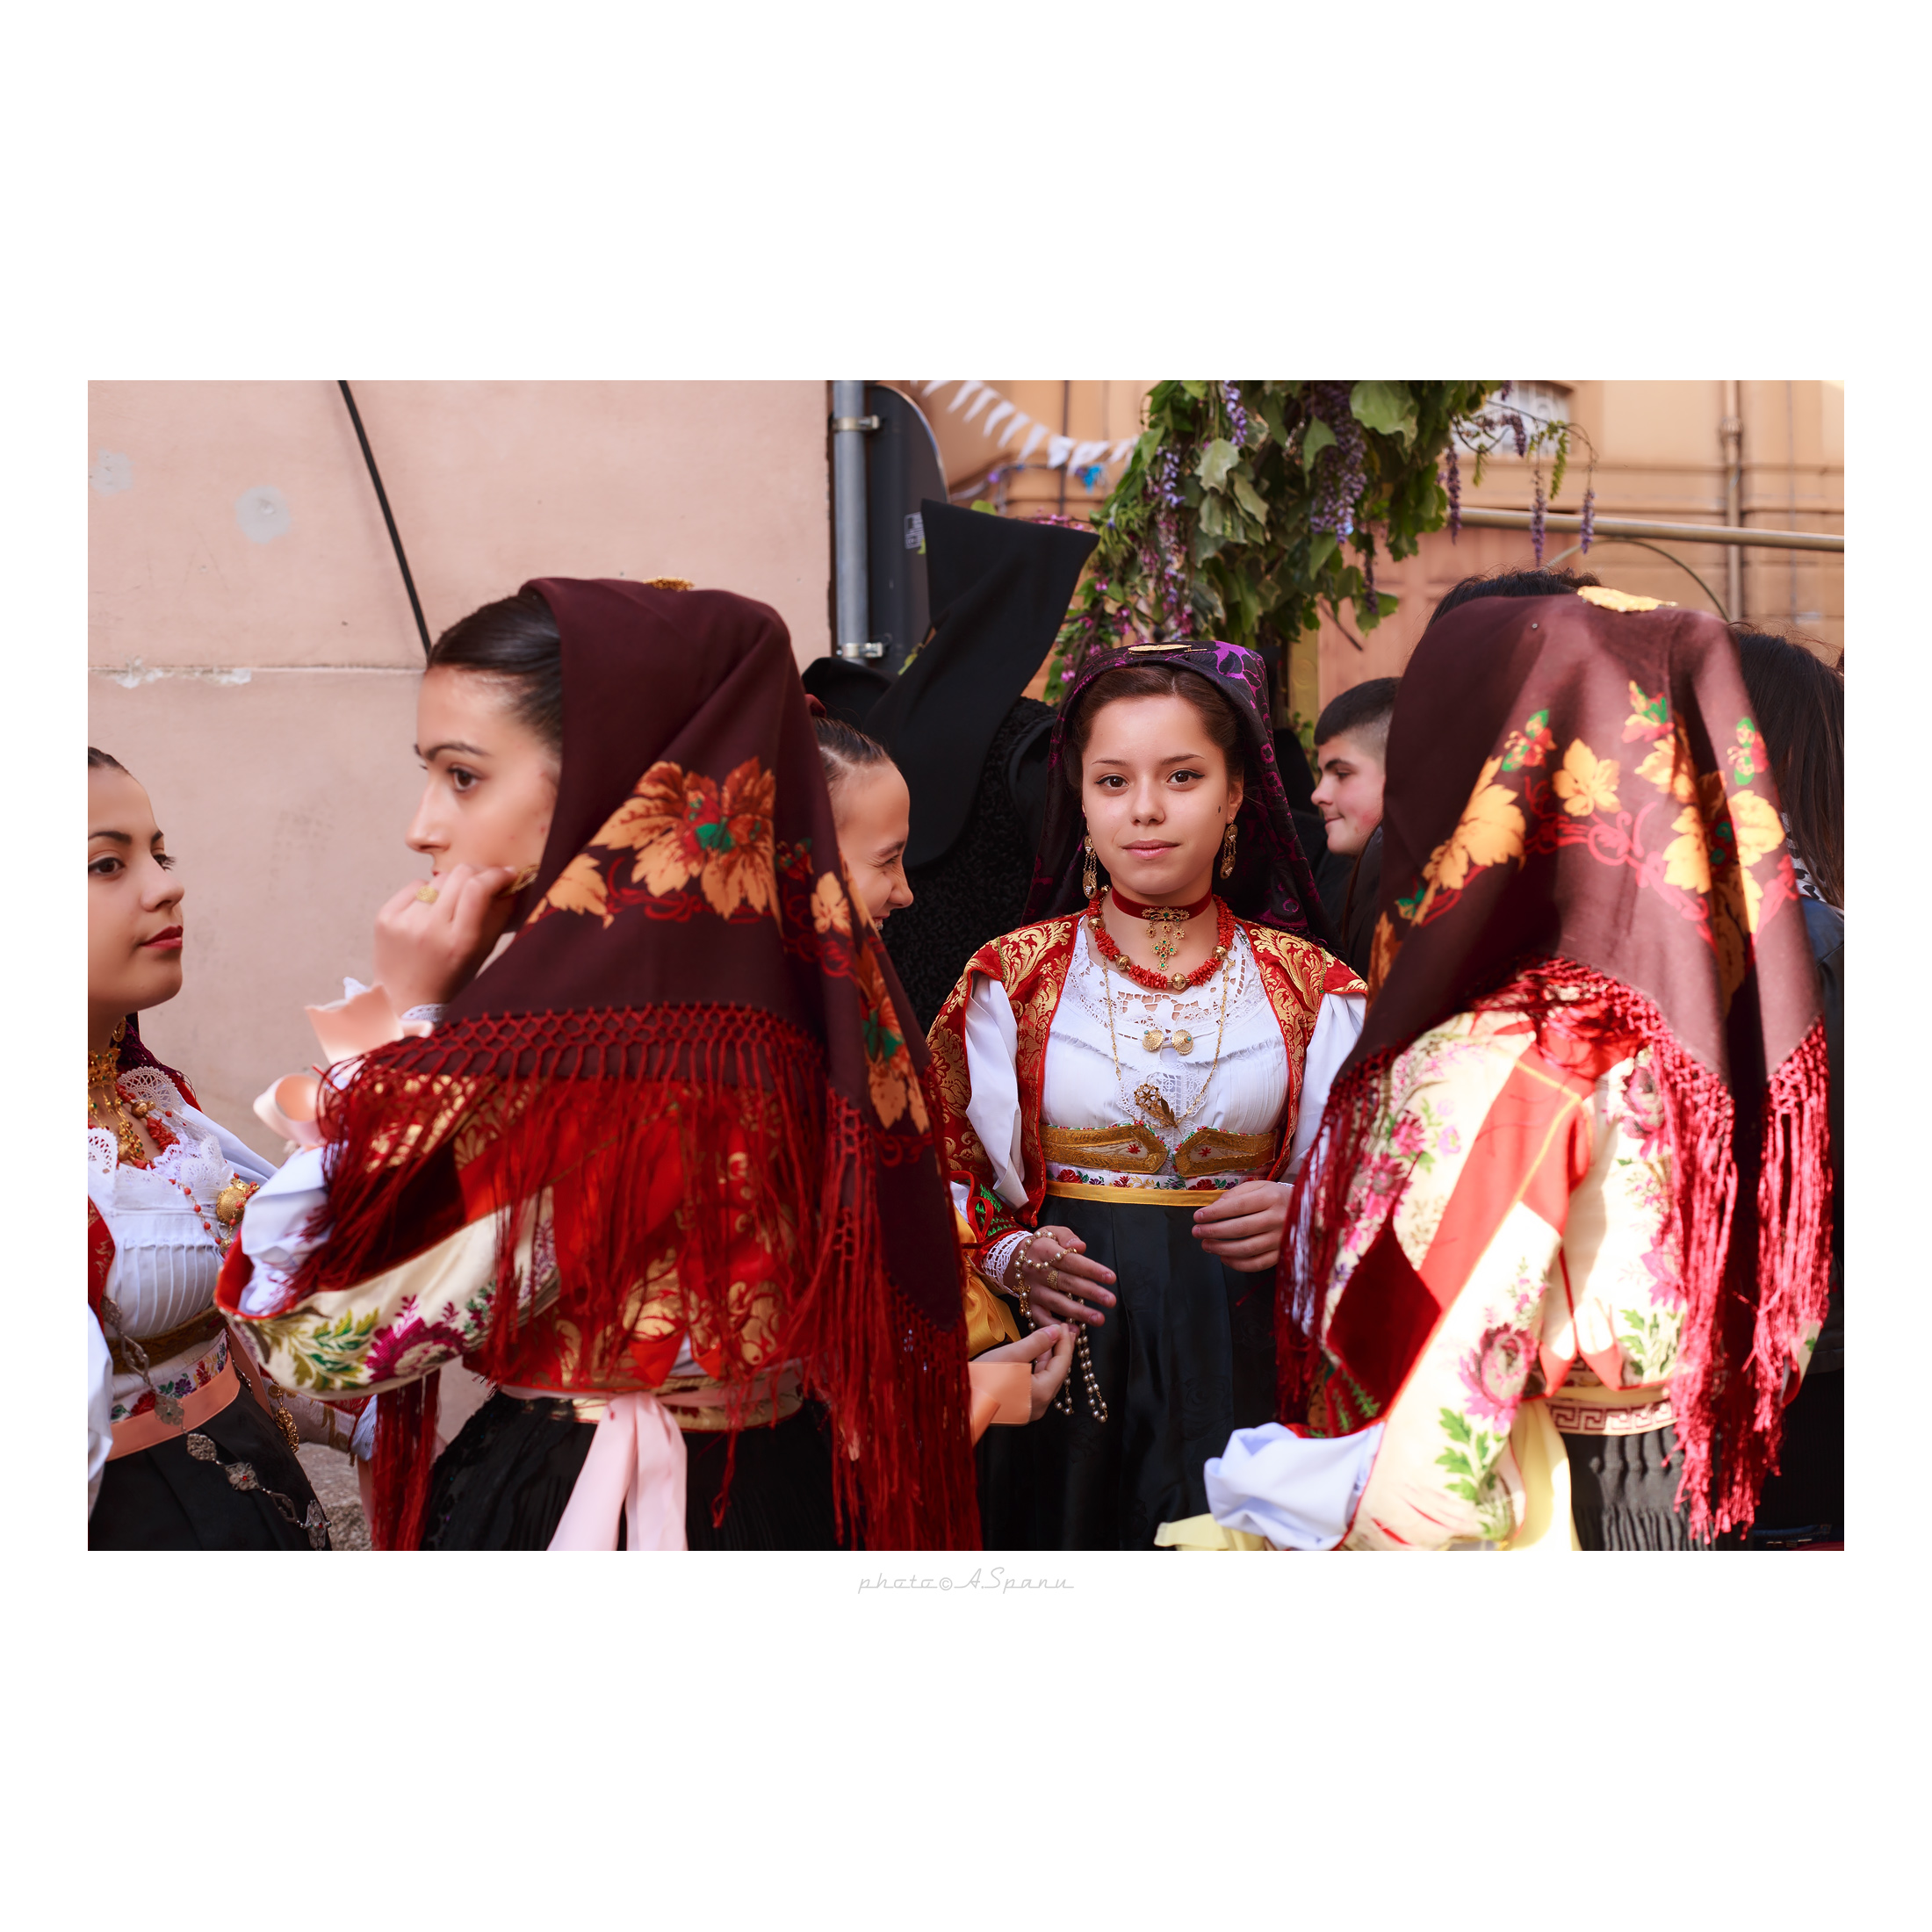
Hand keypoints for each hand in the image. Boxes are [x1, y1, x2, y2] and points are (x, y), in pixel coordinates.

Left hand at [372, 863, 518, 1013]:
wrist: (405, 998)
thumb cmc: (449, 978)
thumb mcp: (482, 952)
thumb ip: (500, 916)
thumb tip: (513, 883)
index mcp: (459, 942)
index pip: (478, 889)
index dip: (497, 875)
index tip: (507, 874)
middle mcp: (430, 929)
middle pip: (459, 875)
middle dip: (478, 873)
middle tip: (485, 881)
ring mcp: (404, 921)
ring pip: (438, 879)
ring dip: (451, 887)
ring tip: (450, 909)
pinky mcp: (385, 916)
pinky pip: (415, 886)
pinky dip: (426, 894)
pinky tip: (427, 914)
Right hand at [975, 1322, 1074, 1421]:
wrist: (959, 1401)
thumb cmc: (983, 1379)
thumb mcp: (1012, 1354)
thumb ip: (1037, 1342)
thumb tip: (1056, 1332)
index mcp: (1042, 1393)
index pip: (1062, 1363)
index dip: (1065, 1342)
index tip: (1065, 1326)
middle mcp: (1039, 1406)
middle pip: (1056, 1373)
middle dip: (1059, 1349)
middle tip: (1063, 1330)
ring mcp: (1029, 1409)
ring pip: (1046, 1379)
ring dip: (1049, 1358)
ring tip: (1050, 1339)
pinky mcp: (1018, 1408)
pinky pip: (1035, 1385)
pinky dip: (1038, 1369)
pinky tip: (1035, 1356)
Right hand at [1005, 1225, 1116, 1327]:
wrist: (1010, 1261)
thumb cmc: (1040, 1246)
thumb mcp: (1051, 1232)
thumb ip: (1067, 1237)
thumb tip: (1080, 1247)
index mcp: (1044, 1251)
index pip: (1070, 1260)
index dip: (1090, 1269)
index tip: (1111, 1277)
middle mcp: (1037, 1272)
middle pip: (1066, 1283)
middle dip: (1090, 1292)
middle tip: (1110, 1300)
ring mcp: (1032, 1291)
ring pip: (1057, 1303)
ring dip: (1079, 1312)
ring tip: (1099, 1318)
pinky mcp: (1029, 1305)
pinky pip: (1042, 1318)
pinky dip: (1056, 1326)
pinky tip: (1074, 1331)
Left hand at [1191, 1180, 1290, 1272]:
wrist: (1310, 1212)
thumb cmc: (1278, 1197)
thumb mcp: (1260, 1187)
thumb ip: (1237, 1194)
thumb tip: (1214, 1207)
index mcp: (1271, 1197)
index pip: (1238, 1206)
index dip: (1215, 1213)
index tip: (1198, 1216)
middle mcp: (1278, 1218)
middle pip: (1240, 1228)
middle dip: (1213, 1231)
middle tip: (1196, 1232)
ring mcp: (1281, 1239)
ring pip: (1247, 1249)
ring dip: (1222, 1249)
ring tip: (1206, 1245)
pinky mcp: (1283, 1254)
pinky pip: (1257, 1264)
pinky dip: (1238, 1264)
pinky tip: (1224, 1258)